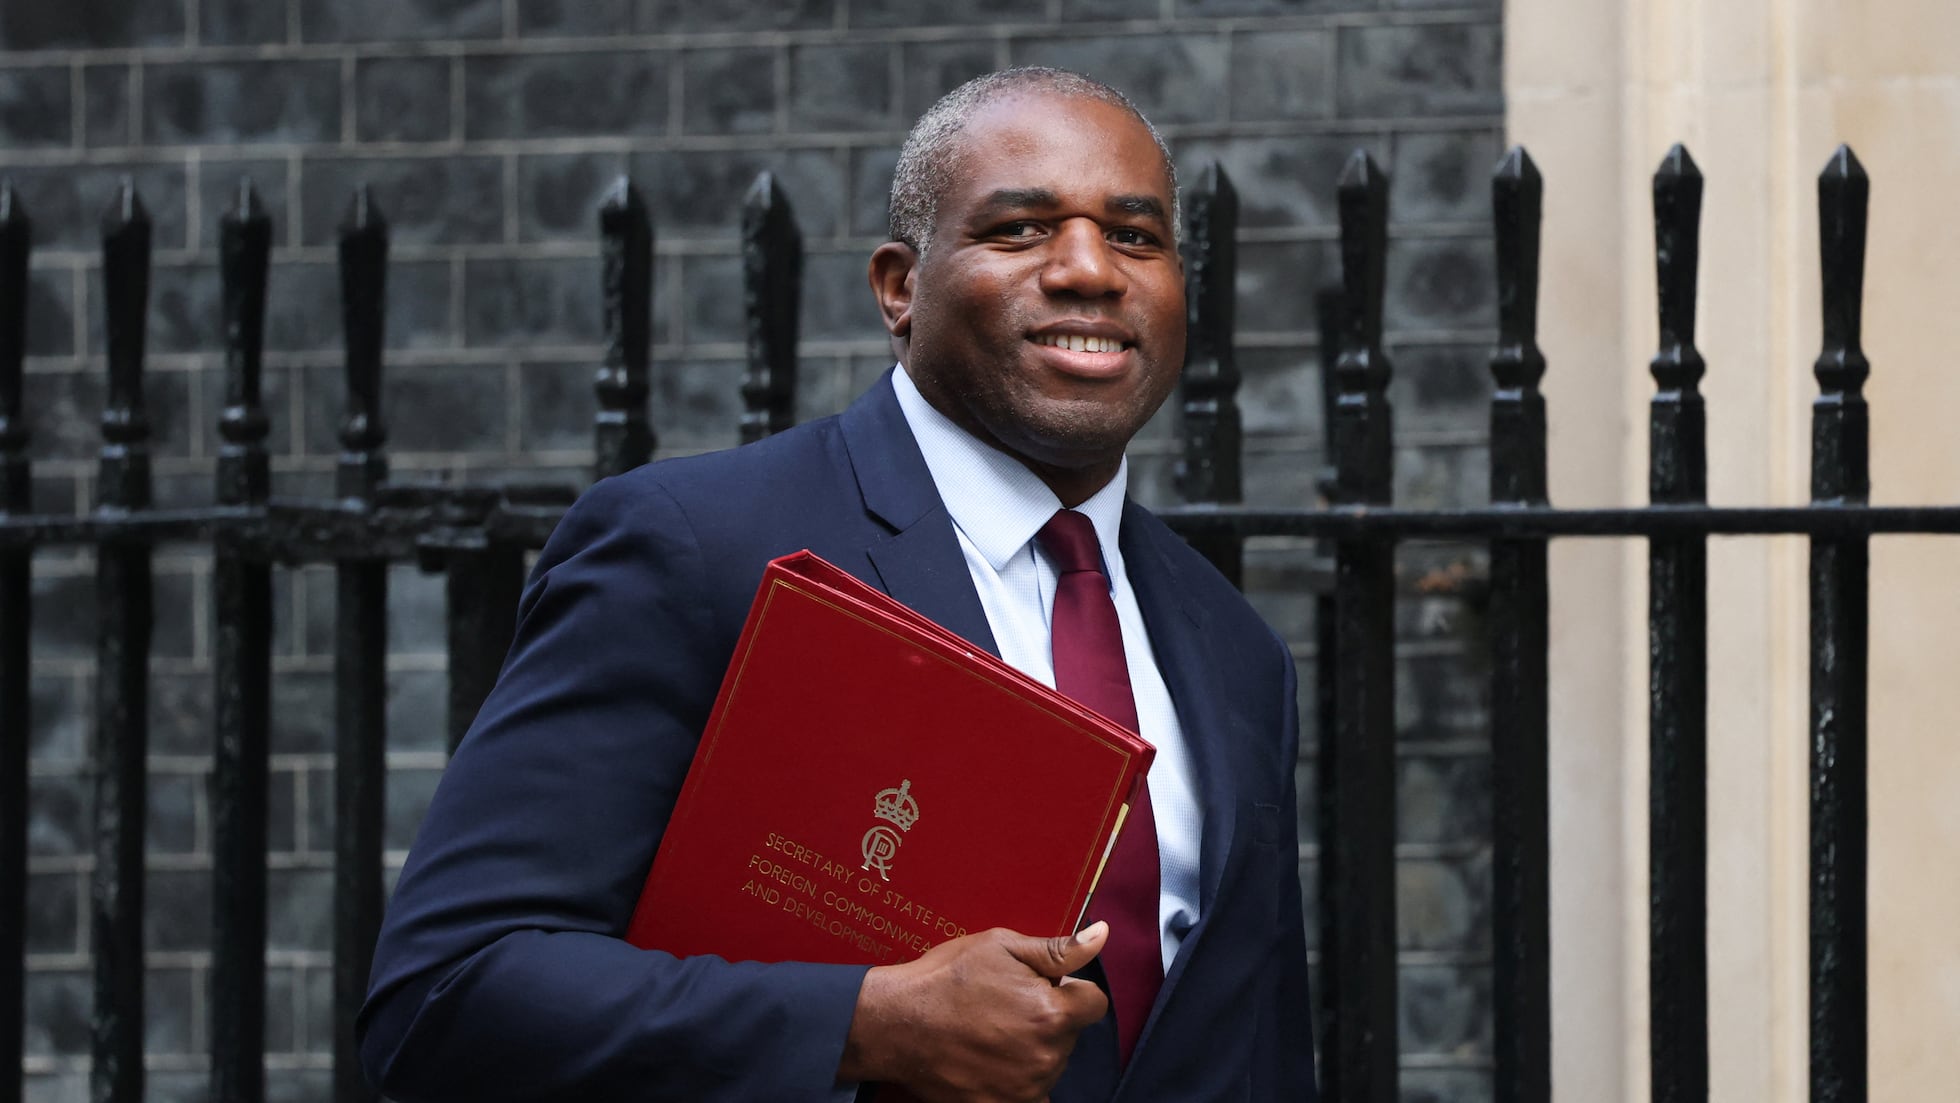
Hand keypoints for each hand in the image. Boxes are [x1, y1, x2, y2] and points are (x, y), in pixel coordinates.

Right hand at [838, 921, 1110, 1102]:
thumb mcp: (1001, 947)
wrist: (896, 1024)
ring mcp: (1026, 1088)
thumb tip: (1102, 935)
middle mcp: (1046, 1057)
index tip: (1040, 986)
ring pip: (1050, 1063)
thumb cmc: (947, 979)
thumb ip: (1059, 950)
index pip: (1093, 1003)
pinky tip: (995, 1062)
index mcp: (1053, 1014)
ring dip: (1034, 1048)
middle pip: (1069, 1034)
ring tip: (992, 1030)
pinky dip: (1019, 1080)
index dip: (1070, 990)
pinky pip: (1032, 1096)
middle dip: (1049, 1018)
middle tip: (1006, 1005)